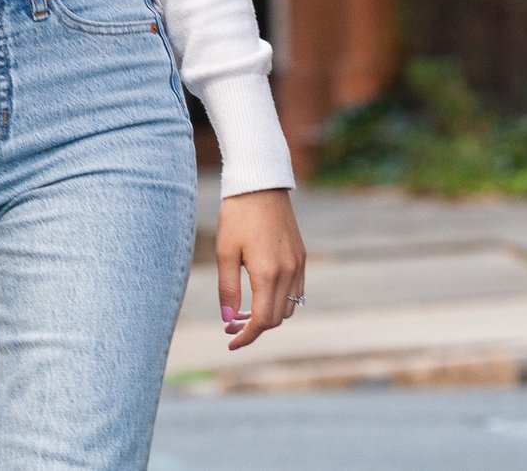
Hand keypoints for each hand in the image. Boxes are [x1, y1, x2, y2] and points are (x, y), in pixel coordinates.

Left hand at [213, 187, 305, 349]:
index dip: (246, 336)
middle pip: (276, 319)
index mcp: (267, 273)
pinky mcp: (301, 257)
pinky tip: (260, 293)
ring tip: (244, 311)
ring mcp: (298, 265)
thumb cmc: (237, 215)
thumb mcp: (225, 251)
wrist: (260, 184)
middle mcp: (288, 272)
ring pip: (288, 308)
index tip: (230, 342)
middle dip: (254, 328)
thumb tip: (228, 318)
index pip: (262, 321)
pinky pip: (296, 291)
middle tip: (231, 325)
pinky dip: (280, 300)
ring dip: (268, 315)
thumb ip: (227, 288)